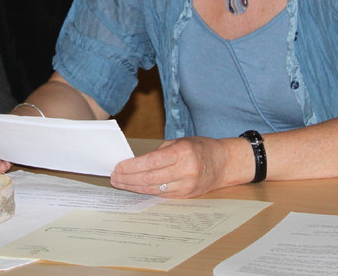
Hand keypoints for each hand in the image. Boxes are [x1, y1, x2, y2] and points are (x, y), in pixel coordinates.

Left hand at [110, 136, 230, 197]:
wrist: (224, 163)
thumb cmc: (200, 148)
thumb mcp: (180, 141)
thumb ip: (159, 152)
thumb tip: (135, 162)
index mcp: (183, 153)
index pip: (152, 162)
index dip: (132, 166)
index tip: (118, 166)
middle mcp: (185, 171)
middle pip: (150, 178)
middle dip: (128, 178)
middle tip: (114, 177)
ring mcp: (186, 186)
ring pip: (154, 189)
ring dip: (134, 187)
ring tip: (120, 183)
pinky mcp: (186, 196)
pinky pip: (161, 195)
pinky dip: (146, 191)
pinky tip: (135, 187)